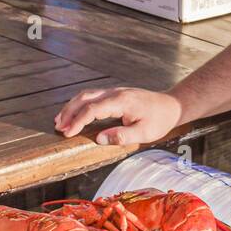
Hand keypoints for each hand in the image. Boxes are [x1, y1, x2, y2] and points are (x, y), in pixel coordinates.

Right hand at [54, 86, 182, 145]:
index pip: (93, 109)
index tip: (68, 133)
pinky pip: (93, 96)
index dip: (78, 121)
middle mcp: (115, 93)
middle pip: (85, 98)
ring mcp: (114, 91)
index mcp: (121, 101)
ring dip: (72, 107)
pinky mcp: (115, 94)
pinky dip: (80, 104)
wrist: (171, 106)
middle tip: (59, 127)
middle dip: (69, 112)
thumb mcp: (145, 133)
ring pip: (87, 94)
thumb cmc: (160, 120)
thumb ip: (122, 136)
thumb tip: (99, 139)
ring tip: (60, 121)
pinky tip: (74, 114)